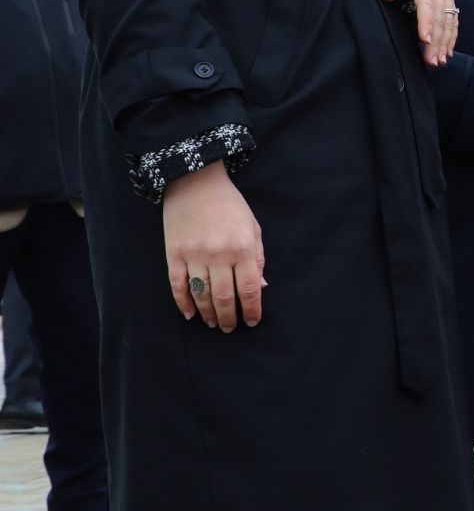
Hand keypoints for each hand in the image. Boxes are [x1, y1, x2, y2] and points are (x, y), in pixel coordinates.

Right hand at [164, 163, 264, 330]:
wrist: (195, 183)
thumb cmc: (230, 206)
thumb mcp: (253, 228)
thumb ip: (258, 258)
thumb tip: (261, 287)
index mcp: (243, 248)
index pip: (249, 289)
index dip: (252, 310)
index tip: (253, 321)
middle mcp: (219, 255)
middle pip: (225, 297)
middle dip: (229, 318)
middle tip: (230, 328)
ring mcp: (194, 256)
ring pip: (202, 295)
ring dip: (209, 314)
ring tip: (214, 323)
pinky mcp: (174, 254)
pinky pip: (178, 286)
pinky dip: (184, 303)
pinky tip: (191, 314)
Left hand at [381, 0, 457, 65]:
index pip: (427, 4)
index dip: (426, 23)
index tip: (424, 40)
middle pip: (440, 17)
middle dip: (437, 41)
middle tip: (432, 61)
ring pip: (449, 20)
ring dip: (445, 42)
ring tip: (440, 60)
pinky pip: (453, 17)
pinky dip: (452, 34)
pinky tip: (448, 49)